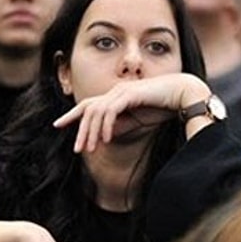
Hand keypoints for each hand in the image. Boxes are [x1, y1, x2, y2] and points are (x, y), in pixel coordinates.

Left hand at [53, 73, 209, 152]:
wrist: (182, 94)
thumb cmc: (162, 106)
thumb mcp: (136, 121)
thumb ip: (119, 126)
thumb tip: (102, 137)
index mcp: (115, 97)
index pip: (88, 105)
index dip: (72, 115)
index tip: (58, 125)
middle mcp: (115, 92)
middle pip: (88, 110)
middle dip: (79, 130)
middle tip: (77, 149)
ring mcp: (121, 92)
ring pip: (96, 112)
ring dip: (91, 132)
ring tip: (90, 149)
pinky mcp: (129, 94)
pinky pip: (110, 111)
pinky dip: (106, 126)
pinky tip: (105, 140)